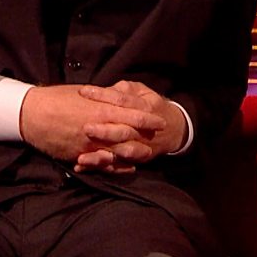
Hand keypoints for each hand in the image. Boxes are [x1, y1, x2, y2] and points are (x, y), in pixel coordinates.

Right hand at [19, 85, 164, 162]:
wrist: (32, 114)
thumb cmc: (58, 99)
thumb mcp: (85, 93)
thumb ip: (104, 98)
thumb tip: (119, 96)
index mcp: (101, 110)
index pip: (132, 115)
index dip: (148, 119)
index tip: (161, 120)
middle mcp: (98, 129)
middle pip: (129, 136)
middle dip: (145, 138)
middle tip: (159, 139)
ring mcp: (89, 145)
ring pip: (118, 153)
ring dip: (134, 154)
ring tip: (147, 154)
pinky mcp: (78, 156)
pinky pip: (102, 165)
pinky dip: (117, 167)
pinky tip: (127, 167)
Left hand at [73, 81, 187, 173]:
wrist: (174, 130)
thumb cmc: (152, 106)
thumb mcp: (143, 91)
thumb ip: (126, 89)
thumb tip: (107, 89)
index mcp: (145, 106)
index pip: (122, 100)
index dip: (102, 95)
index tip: (83, 92)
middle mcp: (142, 128)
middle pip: (123, 130)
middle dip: (105, 130)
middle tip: (85, 128)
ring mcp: (140, 145)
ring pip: (122, 151)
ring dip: (102, 154)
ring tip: (82, 156)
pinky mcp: (135, 159)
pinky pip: (118, 166)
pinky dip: (102, 166)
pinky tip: (83, 165)